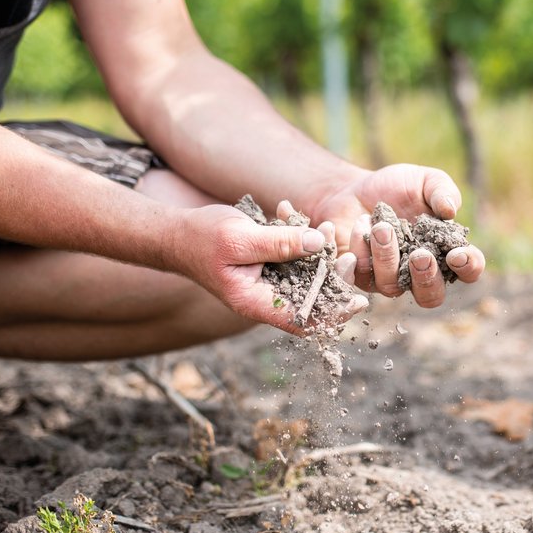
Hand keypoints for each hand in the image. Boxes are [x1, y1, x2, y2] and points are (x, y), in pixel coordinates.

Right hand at [175, 204, 366, 333]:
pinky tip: (293, 212)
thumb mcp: (240, 238)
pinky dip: (299, 237)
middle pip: (311, 298)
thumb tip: (320, 242)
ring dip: (319, 252)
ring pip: (305, 274)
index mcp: (256, 303)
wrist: (175, 233)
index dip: (333, 314)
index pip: (303, 320)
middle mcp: (265, 296)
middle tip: (348, 256)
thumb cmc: (201, 237)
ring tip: (326, 227)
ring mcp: (268, 280)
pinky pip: (293, 255)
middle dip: (334, 278)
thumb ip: (279, 243)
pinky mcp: (268, 263)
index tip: (357, 300)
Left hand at [311, 164, 484, 306]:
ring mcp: (390, 278)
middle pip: (431, 297)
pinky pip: (362, 274)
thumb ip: (441, 190)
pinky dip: (362, 248)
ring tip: (382, 227)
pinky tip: (362, 222)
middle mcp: (420, 273)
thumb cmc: (398, 187)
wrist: (357, 187)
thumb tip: (450, 210)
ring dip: (388, 258)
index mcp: (445, 251)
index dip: (468, 268)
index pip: (468, 271)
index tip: (456, 254)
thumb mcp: (425, 181)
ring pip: (392, 287)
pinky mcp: (362, 276)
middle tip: (420, 255)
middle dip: (427, 279)